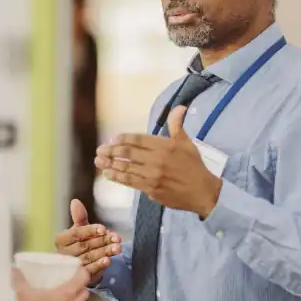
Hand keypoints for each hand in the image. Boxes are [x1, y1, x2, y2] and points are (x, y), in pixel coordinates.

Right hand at [55, 199, 120, 285]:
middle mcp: (63, 253)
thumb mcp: (81, 228)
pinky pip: (90, 270)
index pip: (76, 233)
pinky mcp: (79, 276)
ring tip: (117, 248)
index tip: (104, 229)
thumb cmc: (80, 243)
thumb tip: (75, 201)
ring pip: (89, 257)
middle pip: (84, 246)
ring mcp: (71, 266)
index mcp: (61, 239)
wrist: (81, 263)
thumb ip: (79, 217)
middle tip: (117, 238)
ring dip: (105, 252)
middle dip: (102, 241)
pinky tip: (108, 260)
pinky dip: (99, 265)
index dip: (90, 230)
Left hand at [94, 106, 221, 217]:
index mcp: (164, 146)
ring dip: (109, 164)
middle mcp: (156, 160)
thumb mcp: (187, 142)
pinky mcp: (150, 189)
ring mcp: (152, 176)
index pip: (137, 139)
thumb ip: (177, 125)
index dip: (122, 138)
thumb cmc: (194, 166)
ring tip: (98, 161)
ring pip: (125, 168)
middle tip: (100, 150)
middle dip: (110, 151)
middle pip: (127, 153)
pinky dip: (117, 177)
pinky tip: (109, 174)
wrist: (202, 192)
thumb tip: (179, 107)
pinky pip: (130, 182)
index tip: (113, 139)